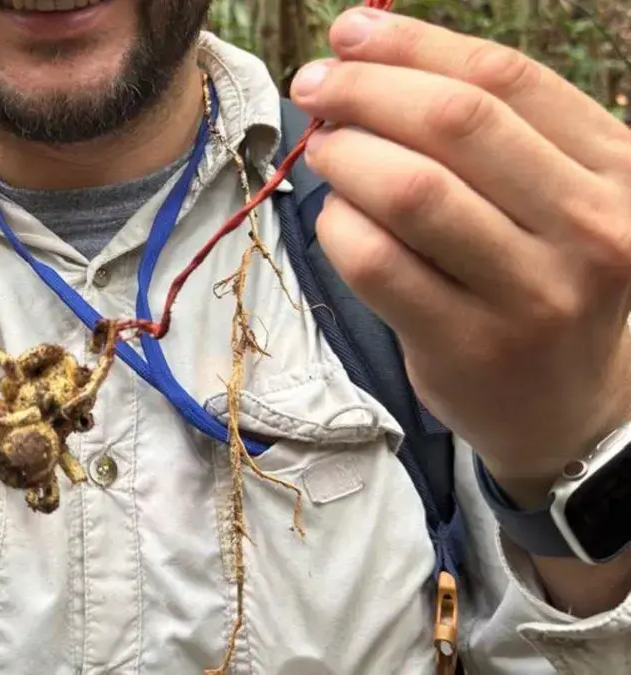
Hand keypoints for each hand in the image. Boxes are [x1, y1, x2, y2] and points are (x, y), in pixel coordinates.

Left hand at [289, 9, 630, 499]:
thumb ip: (493, 131)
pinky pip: (376, 263)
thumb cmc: (547, 279)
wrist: (570, 408)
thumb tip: (369, 54)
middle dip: (367, 90)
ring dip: (345, 155)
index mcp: (618, 169)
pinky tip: (336, 217)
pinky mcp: (469, 346)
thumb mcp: (559, 196)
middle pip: (455, 124)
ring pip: (412, 191)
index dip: (414, 45)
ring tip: (324, 149)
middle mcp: (590, 227)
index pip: (506, 78)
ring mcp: (533, 294)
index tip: (350, 33)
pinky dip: (338, 226)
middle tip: (315, 86)